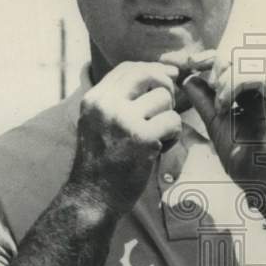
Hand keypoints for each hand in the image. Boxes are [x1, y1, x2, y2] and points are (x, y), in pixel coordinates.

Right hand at [68, 61, 181, 214]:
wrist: (92, 198)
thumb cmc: (100, 163)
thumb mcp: (96, 123)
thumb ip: (116, 101)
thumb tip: (153, 77)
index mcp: (94, 99)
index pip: (127, 68)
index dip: (151, 69)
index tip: (168, 77)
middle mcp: (106, 105)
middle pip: (147, 75)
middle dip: (165, 86)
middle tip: (166, 107)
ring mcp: (124, 120)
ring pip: (164, 99)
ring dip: (168, 117)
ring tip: (157, 137)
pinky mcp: (143, 138)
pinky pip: (173, 122)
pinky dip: (173, 135)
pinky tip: (160, 149)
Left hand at [183, 55, 265, 208]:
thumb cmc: (247, 160)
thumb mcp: (216, 125)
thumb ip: (204, 102)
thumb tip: (187, 79)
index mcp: (245, 92)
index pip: (226, 62)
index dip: (204, 57)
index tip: (181, 61)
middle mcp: (259, 87)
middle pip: (237, 53)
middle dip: (210, 59)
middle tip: (193, 72)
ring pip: (246, 60)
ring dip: (223, 76)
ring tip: (216, 102)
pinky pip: (255, 75)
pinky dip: (234, 85)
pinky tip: (225, 107)